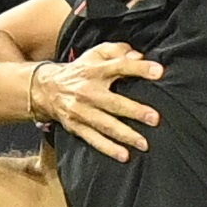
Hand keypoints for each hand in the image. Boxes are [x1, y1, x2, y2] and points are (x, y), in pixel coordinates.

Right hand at [29, 46, 163, 160]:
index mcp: (95, 70)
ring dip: (125, 135)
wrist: (46, 88)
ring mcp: (81, 111)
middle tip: (155, 119)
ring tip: (144, 143)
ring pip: (105, 124)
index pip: (119, 66)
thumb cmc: (81, 70)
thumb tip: (139, 56)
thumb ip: (118, 50)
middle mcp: (87, 91)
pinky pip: (93, 139)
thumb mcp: (96, 53)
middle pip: (113, 102)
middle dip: (134, 111)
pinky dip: (108, 148)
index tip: (159, 72)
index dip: (139, 68)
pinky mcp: (75, 126)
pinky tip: (124, 155)